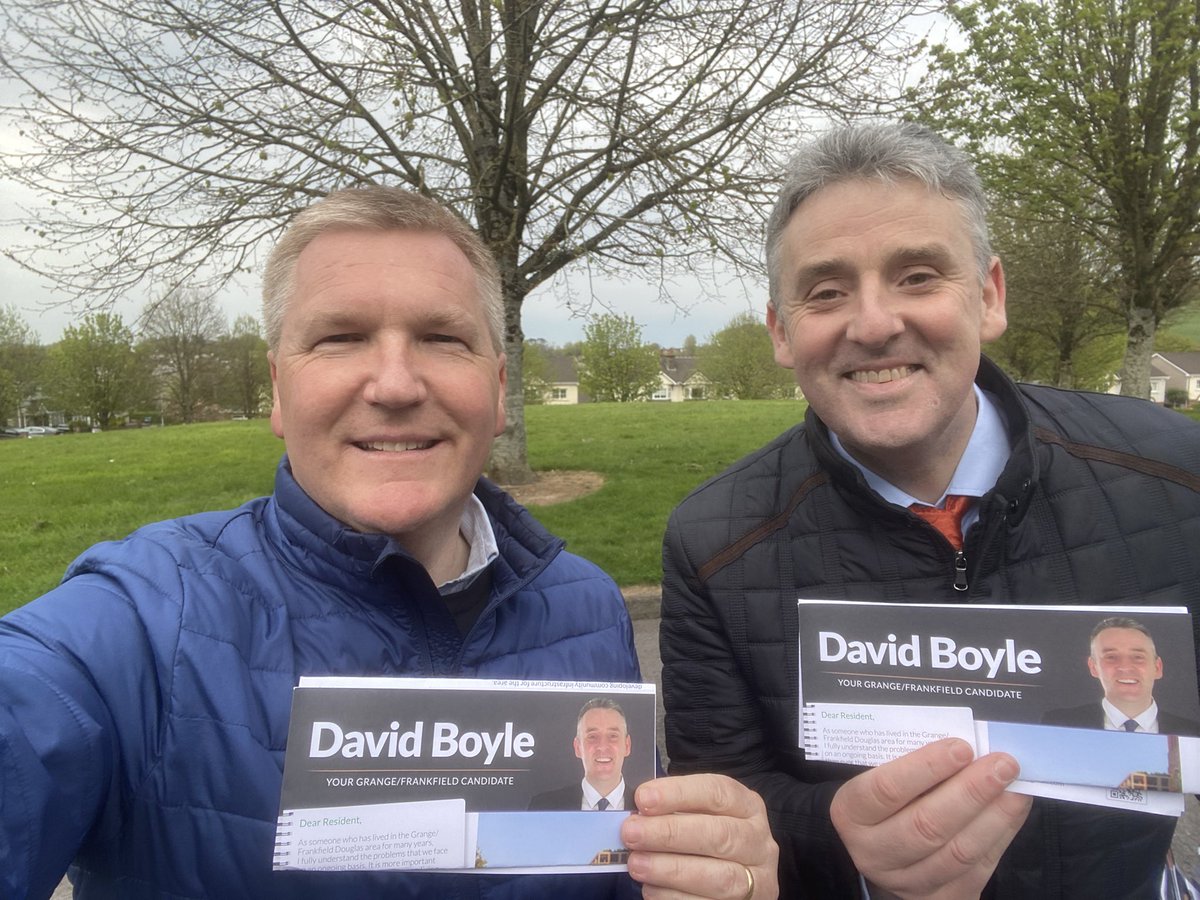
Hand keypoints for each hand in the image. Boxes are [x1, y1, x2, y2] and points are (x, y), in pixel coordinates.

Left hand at [620, 773, 777, 899]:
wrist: (734, 876)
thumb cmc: (709, 836)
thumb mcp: (701, 815)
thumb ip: (674, 812)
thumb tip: (638, 815)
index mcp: (748, 807)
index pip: (717, 792)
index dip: (679, 793)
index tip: (643, 798)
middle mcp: (758, 841)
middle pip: (719, 835)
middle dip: (670, 833)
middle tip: (631, 833)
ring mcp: (757, 878)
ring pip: (719, 876)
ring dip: (671, 870)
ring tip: (636, 864)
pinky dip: (675, 897)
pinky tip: (651, 889)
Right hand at [830, 738, 1031, 899]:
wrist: (881, 846)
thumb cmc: (886, 797)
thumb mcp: (881, 774)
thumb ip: (914, 763)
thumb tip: (967, 747)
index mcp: (852, 813)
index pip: (887, 789)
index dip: (926, 767)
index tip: (962, 747)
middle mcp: (873, 853)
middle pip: (926, 825)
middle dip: (970, 792)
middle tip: (1002, 764)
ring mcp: (907, 882)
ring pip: (957, 853)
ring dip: (994, 817)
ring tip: (1016, 787)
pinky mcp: (939, 898)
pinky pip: (976, 870)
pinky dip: (1001, 836)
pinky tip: (1013, 810)